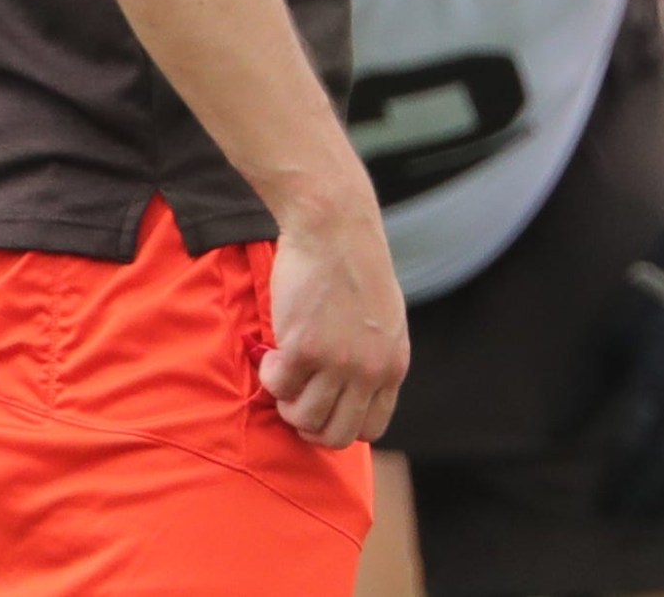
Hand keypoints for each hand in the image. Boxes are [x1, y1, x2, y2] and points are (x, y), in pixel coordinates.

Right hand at [258, 183, 410, 448]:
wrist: (336, 228)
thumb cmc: (354, 268)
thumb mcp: (384, 321)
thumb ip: (374, 358)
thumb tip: (352, 395)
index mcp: (393, 364)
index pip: (371, 428)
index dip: (341, 423)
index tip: (323, 406)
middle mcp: (370, 370)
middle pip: (336, 436)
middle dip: (309, 424)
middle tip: (296, 396)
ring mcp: (338, 362)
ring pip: (304, 419)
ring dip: (287, 400)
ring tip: (286, 368)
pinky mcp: (305, 349)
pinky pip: (278, 387)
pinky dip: (270, 374)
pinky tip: (275, 349)